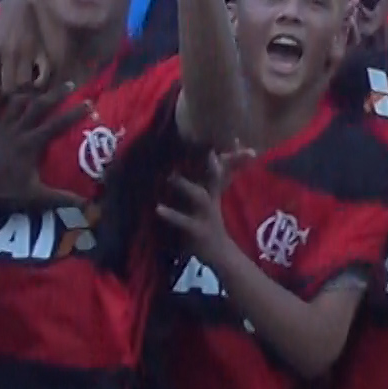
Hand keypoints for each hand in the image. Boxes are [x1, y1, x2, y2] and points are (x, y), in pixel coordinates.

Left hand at [0, 0, 48, 95]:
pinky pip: (44, 77)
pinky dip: (39, 84)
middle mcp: (10, 52)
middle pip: (7, 88)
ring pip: (24, 85)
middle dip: (4, 95)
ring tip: (18, 91)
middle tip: (4, 95)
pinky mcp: (43, 52)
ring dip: (21, 92)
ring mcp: (28, 53)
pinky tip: (34, 84)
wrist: (21, 6)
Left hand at [0, 90, 89, 209]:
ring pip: (16, 101)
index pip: (57, 124)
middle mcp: (18, 129)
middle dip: (55, 93)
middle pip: (38, 105)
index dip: (74, 113)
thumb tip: (86, 204)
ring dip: (28, 92)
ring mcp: (2, 126)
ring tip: (38, 85)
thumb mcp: (34, 196)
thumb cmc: (4, 189)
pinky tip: (4, 94)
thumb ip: (60, 198)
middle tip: (69, 84)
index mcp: (32, 143)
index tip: (89, 102)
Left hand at [158, 145, 254, 259]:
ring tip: (170, 176)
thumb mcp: (214, 197)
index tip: (228, 134)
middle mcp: (212, 199)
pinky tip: (158, 208)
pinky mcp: (198, 231)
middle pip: (216, 177)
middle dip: (211, 163)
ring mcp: (206, 215)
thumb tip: (220, 152)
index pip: (223, 167)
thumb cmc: (210, 220)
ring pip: (200, 196)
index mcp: (214, 191)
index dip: (228, 151)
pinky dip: (172, 214)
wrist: (220, 254)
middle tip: (203, 148)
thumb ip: (216, 178)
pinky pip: (184, 221)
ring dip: (186, 186)